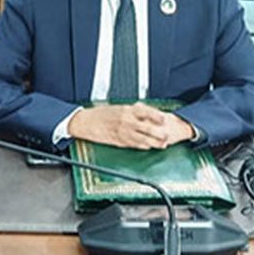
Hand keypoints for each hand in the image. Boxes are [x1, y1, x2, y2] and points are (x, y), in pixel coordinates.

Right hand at [68, 104, 195, 149]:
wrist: (86, 122)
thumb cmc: (101, 114)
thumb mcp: (118, 107)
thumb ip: (132, 110)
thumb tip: (145, 111)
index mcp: (127, 110)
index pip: (146, 112)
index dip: (157, 116)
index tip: (164, 119)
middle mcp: (126, 121)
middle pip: (147, 128)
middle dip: (159, 133)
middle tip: (166, 135)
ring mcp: (123, 132)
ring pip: (142, 139)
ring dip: (153, 143)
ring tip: (161, 144)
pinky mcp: (119, 141)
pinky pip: (134, 145)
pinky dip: (143, 146)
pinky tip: (148, 147)